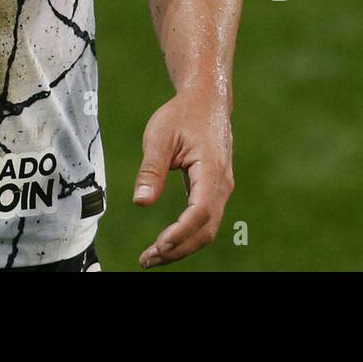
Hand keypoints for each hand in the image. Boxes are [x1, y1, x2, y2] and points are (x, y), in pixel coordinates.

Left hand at [132, 89, 233, 267]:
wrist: (206, 101)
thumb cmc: (182, 115)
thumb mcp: (160, 136)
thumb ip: (151, 170)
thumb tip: (140, 202)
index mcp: (212, 170)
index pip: (200, 211)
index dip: (181, 232)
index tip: (159, 245)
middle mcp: (222, 185)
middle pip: (205, 229)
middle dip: (178, 249)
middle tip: (148, 259)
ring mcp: (221, 189)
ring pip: (206, 228)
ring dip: (181, 246)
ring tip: (153, 256)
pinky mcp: (214, 191)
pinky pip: (204, 220)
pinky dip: (186, 234)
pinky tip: (166, 241)